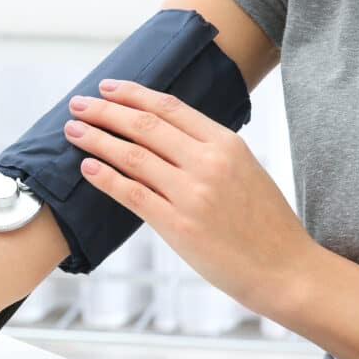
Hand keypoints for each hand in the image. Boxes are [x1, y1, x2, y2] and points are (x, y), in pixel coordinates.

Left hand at [62, 79, 316, 314]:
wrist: (285, 270)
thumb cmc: (266, 224)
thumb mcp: (246, 170)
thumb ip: (210, 150)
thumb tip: (168, 135)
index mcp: (227, 144)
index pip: (170, 107)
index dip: (133, 94)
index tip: (108, 88)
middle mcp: (208, 162)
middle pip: (145, 125)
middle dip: (105, 111)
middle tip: (77, 105)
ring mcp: (192, 194)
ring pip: (132, 155)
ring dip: (97, 140)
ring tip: (73, 131)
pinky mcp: (178, 225)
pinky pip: (131, 193)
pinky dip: (105, 177)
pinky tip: (87, 167)